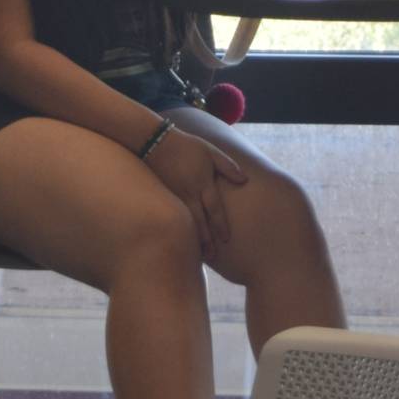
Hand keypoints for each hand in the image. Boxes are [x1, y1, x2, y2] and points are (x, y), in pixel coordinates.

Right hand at [145, 122, 247, 254]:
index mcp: (203, 183)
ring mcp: (175, 197)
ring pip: (186, 222)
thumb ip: (228, 166)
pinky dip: (180, 229)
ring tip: (199, 254)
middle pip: (200, 222)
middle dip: (207, 241)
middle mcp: (189, 193)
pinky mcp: (164, 197)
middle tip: (214, 256)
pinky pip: (174, 217)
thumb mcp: (210, 152)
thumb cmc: (186, 146)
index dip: (220, 225)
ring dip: (194, 239)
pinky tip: (182, 239)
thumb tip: (244, 180)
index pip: (214, 209)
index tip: (226, 239)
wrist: (154, 142)